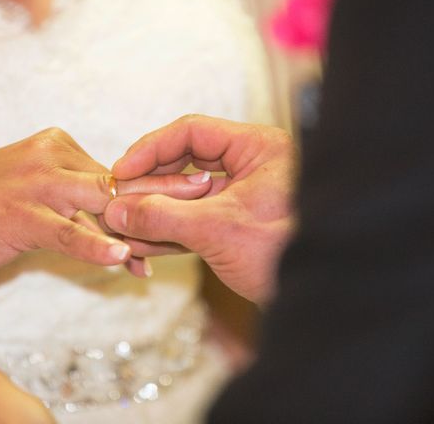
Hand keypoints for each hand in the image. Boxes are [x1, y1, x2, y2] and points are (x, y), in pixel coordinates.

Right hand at [0, 128, 211, 279]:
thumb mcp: (35, 194)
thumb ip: (78, 207)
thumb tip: (122, 232)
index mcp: (57, 145)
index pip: (116, 170)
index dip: (153, 190)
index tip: (189, 197)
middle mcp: (50, 156)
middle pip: (118, 179)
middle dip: (164, 193)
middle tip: (207, 195)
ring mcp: (33, 183)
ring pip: (98, 203)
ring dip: (139, 223)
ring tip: (176, 233)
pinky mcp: (17, 214)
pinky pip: (64, 229)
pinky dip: (92, 243)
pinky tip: (119, 256)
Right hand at [103, 115, 296, 304]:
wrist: (318, 303)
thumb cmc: (286, 256)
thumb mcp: (217, 230)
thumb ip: (161, 216)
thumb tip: (115, 209)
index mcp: (257, 149)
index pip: (192, 132)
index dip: (151, 148)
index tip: (121, 170)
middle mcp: (248, 167)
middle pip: (184, 162)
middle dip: (149, 184)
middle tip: (118, 200)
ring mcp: (240, 198)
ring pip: (185, 195)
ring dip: (153, 211)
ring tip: (122, 225)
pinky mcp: (233, 227)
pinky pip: (192, 220)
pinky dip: (167, 231)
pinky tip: (141, 243)